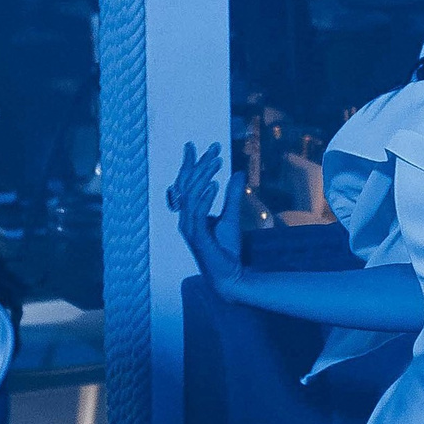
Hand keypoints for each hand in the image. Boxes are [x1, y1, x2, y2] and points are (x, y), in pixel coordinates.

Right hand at [166, 141, 244, 293]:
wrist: (229, 277)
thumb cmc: (226, 250)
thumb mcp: (232, 217)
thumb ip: (232, 195)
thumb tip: (238, 173)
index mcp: (190, 215)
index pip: (186, 185)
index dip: (192, 165)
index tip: (199, 146)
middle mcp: (185, 220)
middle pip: (187, 186)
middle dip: (199, 165)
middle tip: (213, 149)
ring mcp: (189, 229)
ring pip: (191, 196)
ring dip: (204, 177)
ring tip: (216, 162)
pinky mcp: (198, 238)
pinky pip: (197, 214)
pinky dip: (205, 198)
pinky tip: (215, 185)